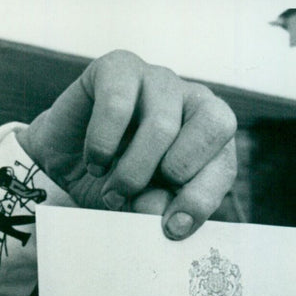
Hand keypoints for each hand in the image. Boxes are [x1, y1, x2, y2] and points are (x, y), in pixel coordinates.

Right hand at [15, 50, 236, 238]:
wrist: (70, 167)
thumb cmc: (122, 186)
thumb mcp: (149, 208)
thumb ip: (166, 209)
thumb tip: (169, 216)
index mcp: (213, 140)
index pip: (225, 163)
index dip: (200, 199)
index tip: (172, 228)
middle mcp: (193, 102)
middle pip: (218, 123)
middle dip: (179, 172)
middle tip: (145, 197)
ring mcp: (159, 80)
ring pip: (163, 124)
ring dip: (133, 172)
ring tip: (113, 192)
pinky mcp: (118, 68)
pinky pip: (118, 105)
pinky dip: (103, 144)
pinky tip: (95, 163)